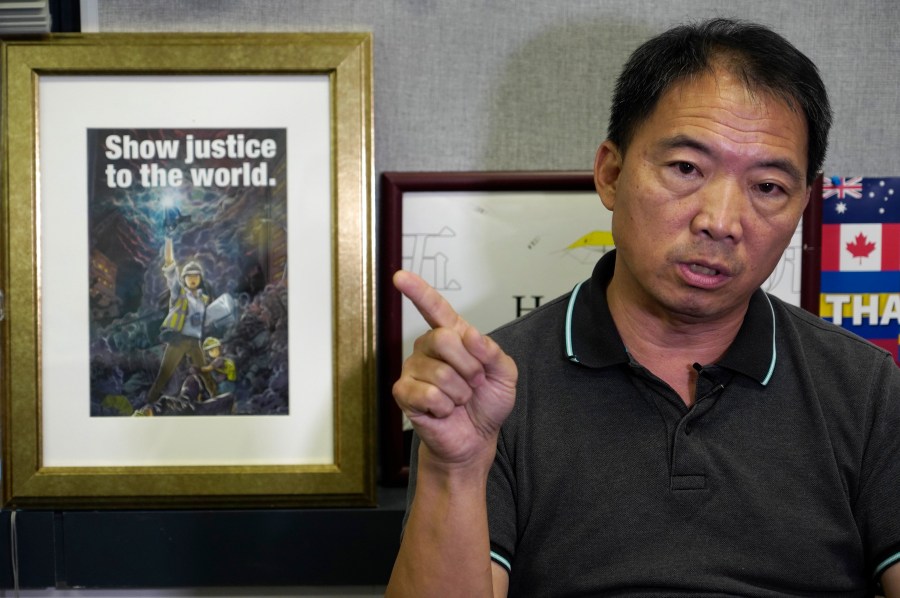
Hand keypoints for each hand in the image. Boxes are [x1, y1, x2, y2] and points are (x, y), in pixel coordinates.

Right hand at [392, 270, 517, 468]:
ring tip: (460, 399)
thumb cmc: (486, 403)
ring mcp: (413, 369)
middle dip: (469, 367)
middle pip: (444, 339)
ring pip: (441, 373)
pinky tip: (444, 411)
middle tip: (474, 382)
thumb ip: (493, 352)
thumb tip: (470, 335)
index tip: (400, 277)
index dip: (418, 291)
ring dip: (460, 392)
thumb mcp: (505, 375)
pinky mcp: (404, 393)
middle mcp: (428, 347)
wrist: (476, 437)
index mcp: (452, 335)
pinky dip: (445, 407)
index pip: (435, 308)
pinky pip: (428, 394)